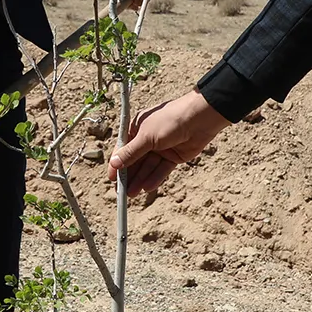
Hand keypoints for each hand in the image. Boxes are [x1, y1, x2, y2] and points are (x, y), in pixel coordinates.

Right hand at [108, 90, 229, 194]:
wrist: (200, 118)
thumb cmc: (170, 120)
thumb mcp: (147, 137)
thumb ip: (131, 153)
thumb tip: (114, 164)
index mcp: (137, 129)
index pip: (123, 149)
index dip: (117, 164)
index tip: (112, 179)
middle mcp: (147, 139)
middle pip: (135, 160)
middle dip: (129, 175)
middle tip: (122, 192)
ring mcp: (161, 148)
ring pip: (148, 167)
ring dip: (140, 180)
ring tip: (132, 194)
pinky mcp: (174, 156)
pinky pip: (161, 169)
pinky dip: (155, 178)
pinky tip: (147, 188)